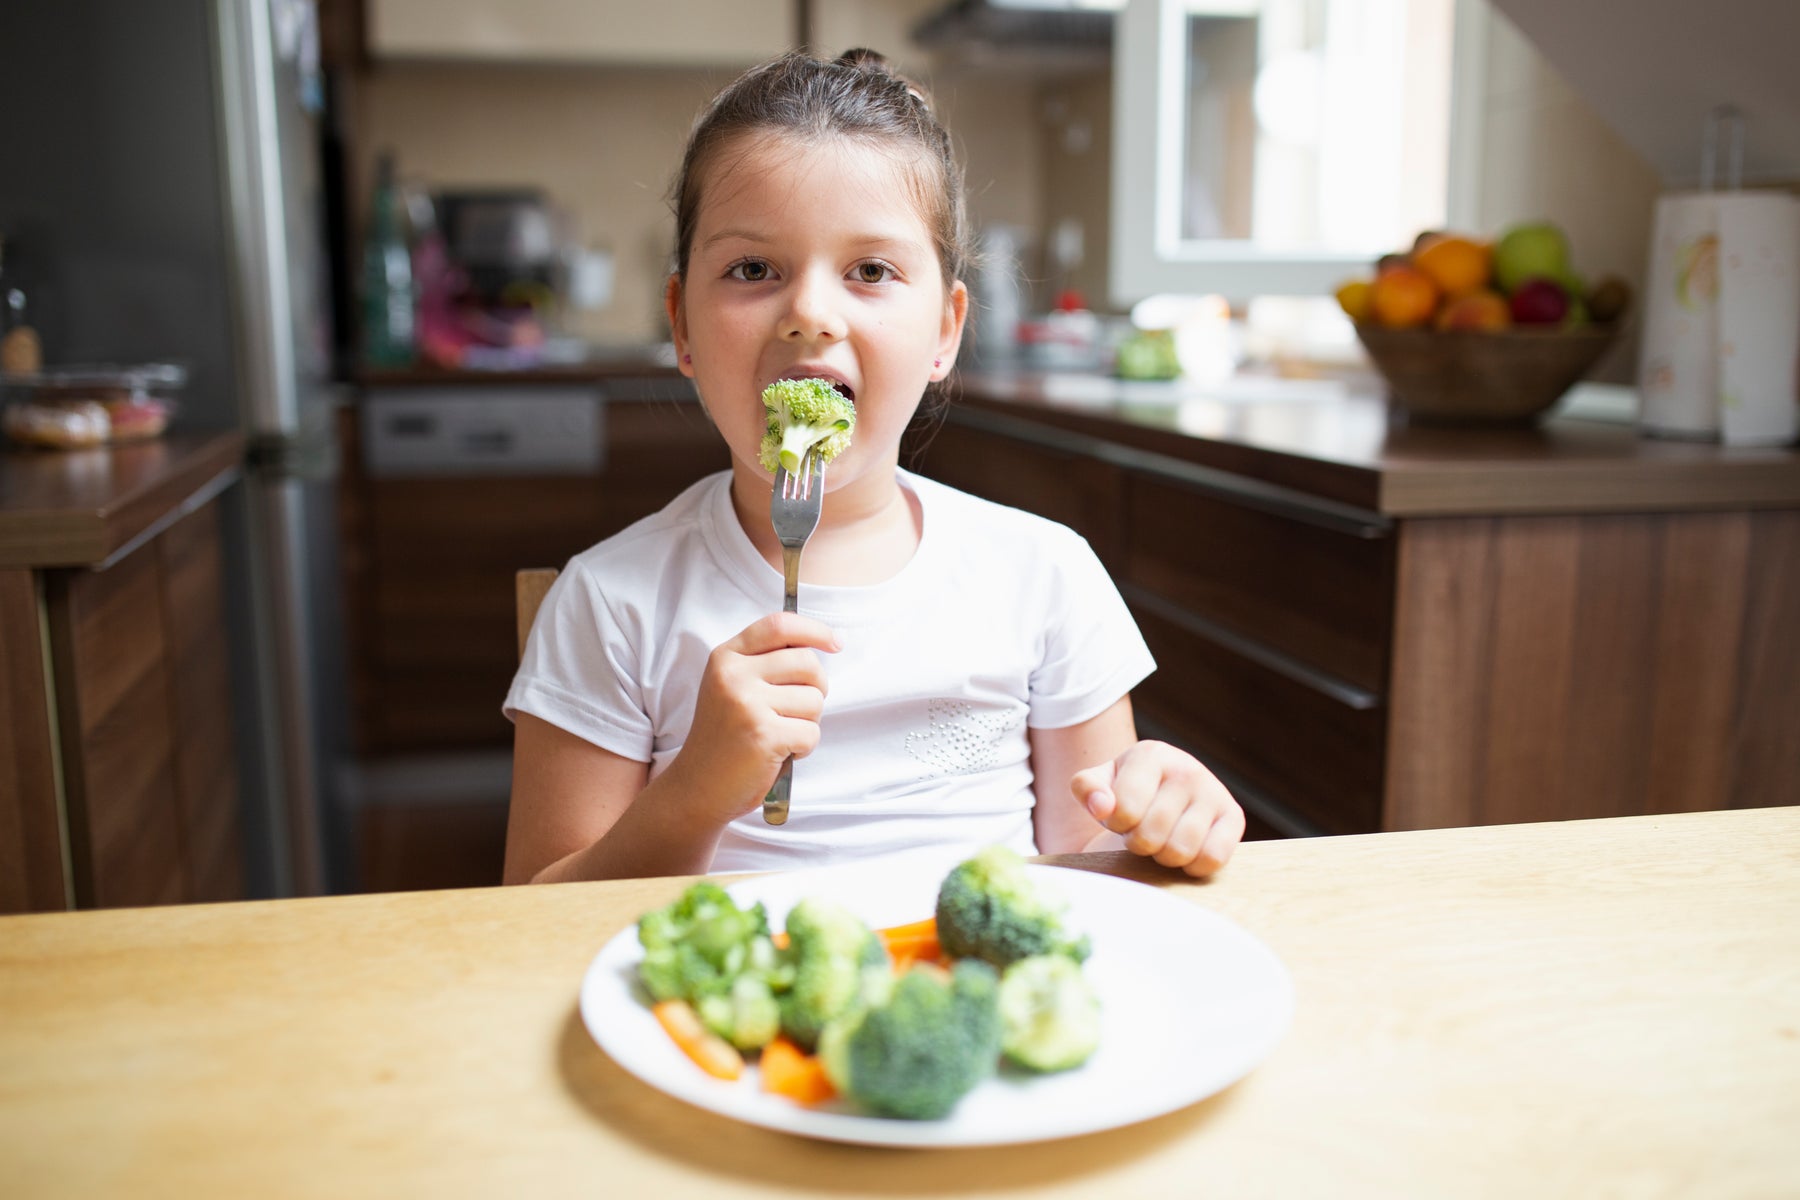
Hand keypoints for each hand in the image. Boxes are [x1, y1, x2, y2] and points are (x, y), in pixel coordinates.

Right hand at [669, 612, 839, 822]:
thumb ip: (766, 662)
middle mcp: (733, 675)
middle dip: (816, 688)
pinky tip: (779, 753)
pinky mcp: (764, 735)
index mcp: (726, 657)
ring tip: (779, 734)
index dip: (814, 630)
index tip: (836, 642)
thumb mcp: (732, 687)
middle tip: (798, 710)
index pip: (779, 626)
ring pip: (814, 700)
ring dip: (807, 722)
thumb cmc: (725, 737)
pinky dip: (803, 747)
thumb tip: (822, 643)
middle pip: (807, 663)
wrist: (697, 787)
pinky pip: (811, 733)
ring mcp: (747, 705)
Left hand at [1071, 740, 1243, 876]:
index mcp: (1151, 754)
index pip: (1125, 809)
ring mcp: (1214, 792)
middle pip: (1151, 835)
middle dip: (1138, 842)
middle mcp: (1187, 769)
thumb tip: (1102, 807)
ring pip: (1180, 850)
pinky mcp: (1234, 817)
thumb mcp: (1100, 782)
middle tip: (1142, 829)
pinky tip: (1186, 849)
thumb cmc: (1128, 790)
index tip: (1121, 815)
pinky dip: (1193, 865)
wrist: (1166, 790)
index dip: (1116, 823)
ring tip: (1162, 838)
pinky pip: (1212, 859)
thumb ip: (1087, 789)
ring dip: (1163, 856)